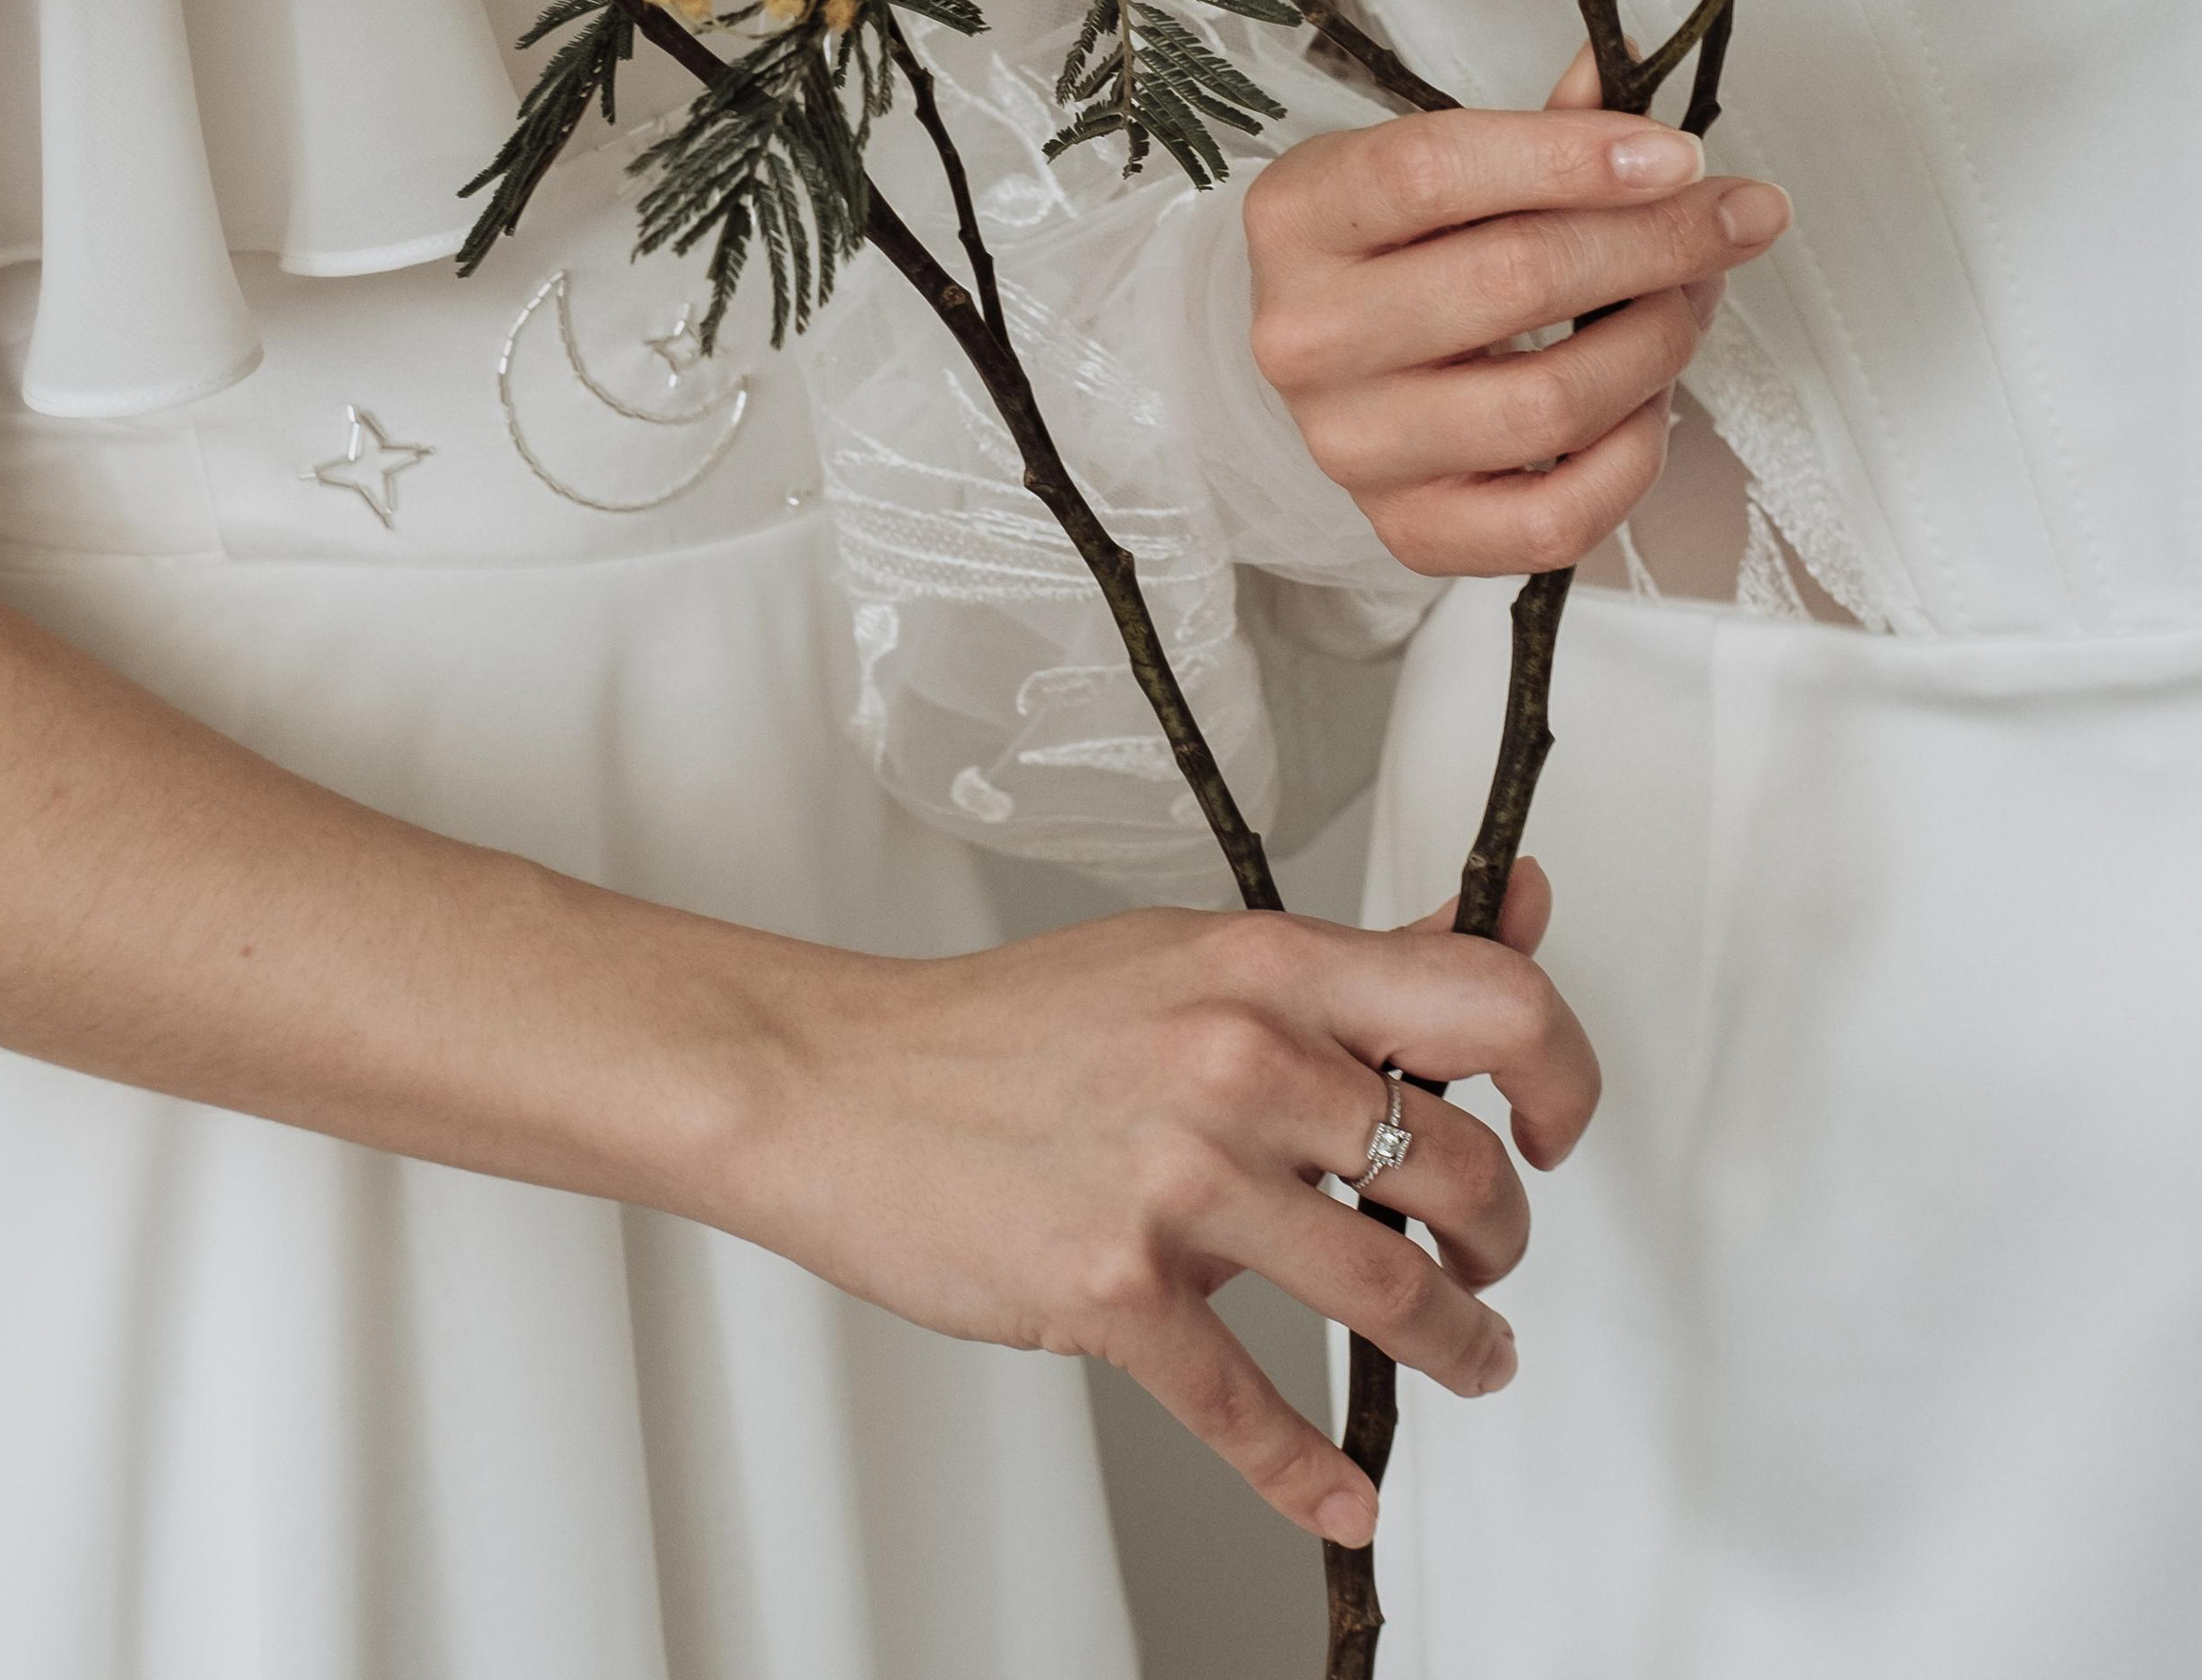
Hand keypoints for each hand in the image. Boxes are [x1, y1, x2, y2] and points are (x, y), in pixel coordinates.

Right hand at [744, 863, 1592, 1548]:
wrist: (836, 1082)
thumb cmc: (1010, 1022)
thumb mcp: (1193, 955)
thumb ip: (1355, 961)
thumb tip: (1506, 907)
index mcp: (1262, 965)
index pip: (1488, 999)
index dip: (1563, 1072)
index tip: (1557, 1123)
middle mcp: (1235, 1060)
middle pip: (1461, 1166)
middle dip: (1503, 1237)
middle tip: (1487, 1257)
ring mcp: (1174, 1180)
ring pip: (1389, 1294)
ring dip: (1457, 1345)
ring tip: (1466, 1354)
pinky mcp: (1113, 1291)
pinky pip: (1248, 1407)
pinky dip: (1312, 1472)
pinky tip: (1344, 1491)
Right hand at [1241, 51, 1790, 574]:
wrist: (1327, 366)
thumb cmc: (1393, 253)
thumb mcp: (1431, 164)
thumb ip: (1538, 126)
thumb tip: (1629, 69)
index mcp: (1300, 216)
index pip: (1433, 171)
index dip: (1572, 158)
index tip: (1680, 155)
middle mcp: (1306, 337)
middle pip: (1515, 280)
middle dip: (1658, 242)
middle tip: (1734, 219)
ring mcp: (1354, 447)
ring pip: (1553, 402)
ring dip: (1659, 342)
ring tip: (1685, 303)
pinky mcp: (1410, 531)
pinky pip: (1560, 515)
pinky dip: (1635, 456)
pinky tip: (1645, 404)